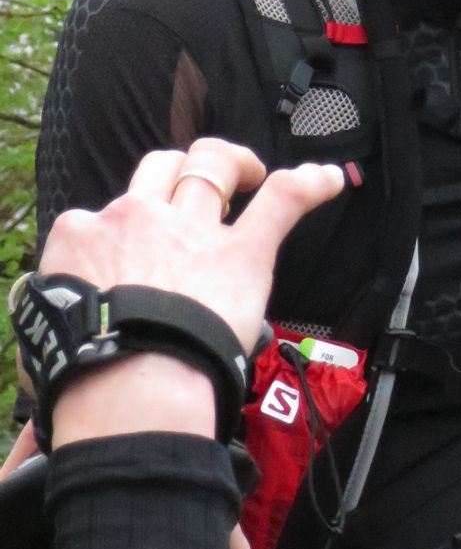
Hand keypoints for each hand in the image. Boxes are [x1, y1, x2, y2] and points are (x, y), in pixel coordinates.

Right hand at [40, 139, 342, 353]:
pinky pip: (283, 200)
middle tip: (202, 189)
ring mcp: (194, 228)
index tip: (136, 252)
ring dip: (234, 162)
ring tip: (250, 172)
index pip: (103, 215)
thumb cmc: (80, 371)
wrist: (128, 386)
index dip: (124, 228)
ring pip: (213, 164)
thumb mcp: (43, 332)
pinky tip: (330, 178)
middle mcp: (138, 217)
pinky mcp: (243, 250)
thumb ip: (55, 313)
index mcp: (85, 236)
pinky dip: (311, 185)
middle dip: (181, 169)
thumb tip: (51, 333)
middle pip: (161, 167)